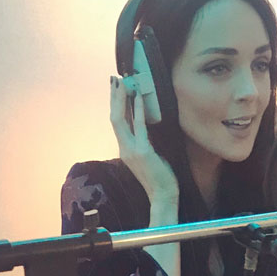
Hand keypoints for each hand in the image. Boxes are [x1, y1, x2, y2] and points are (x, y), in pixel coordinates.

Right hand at [110, 76, 177, 206]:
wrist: (162, 196)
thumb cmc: (160, 178)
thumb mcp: (150, 156)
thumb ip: (144, 142)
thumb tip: (146, 126)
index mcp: (125, 149)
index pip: (117, 122)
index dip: (115, 104)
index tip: (115, 88)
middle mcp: (125, 148)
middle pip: (114, 117)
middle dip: (114, 97)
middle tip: (114, 78)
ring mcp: (131, 150)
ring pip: (120, 120)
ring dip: (121, 99)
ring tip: (122, 82)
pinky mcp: (143, 152)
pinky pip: (139, 127)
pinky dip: (139, 110)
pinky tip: (139, 96)